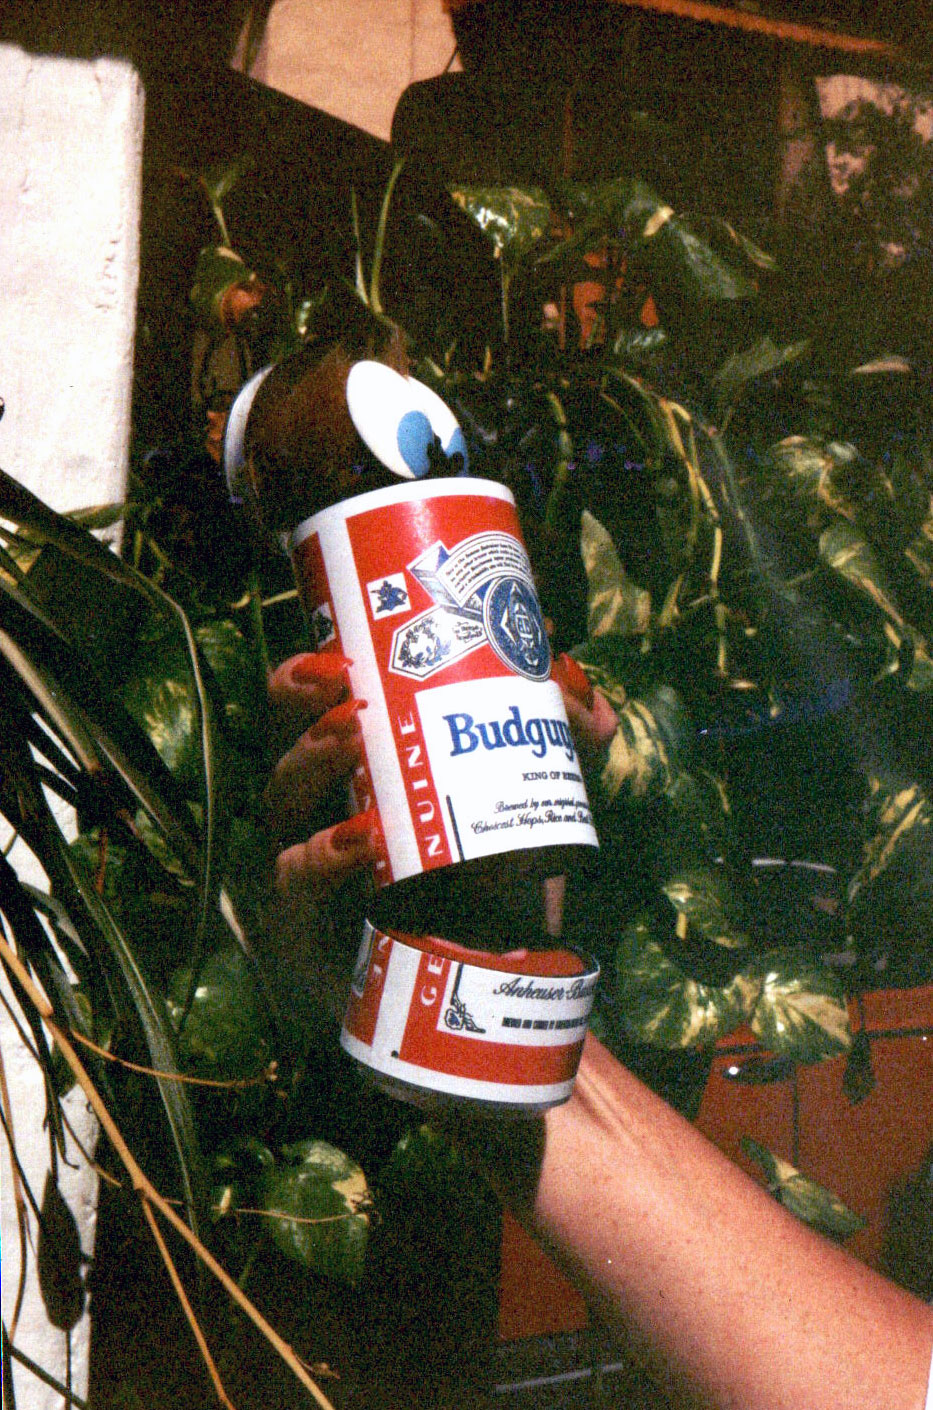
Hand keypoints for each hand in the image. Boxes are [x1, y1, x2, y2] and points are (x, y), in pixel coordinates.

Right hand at [263, 649, 618, 906]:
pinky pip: (295, 884)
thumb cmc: (494, 893)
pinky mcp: (303, 929)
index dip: (315, 668)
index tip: (350, 641)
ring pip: (281, 800)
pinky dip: (324, 854)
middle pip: (282, 736)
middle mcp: (321, 811)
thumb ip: (563, 746)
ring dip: (310, 758)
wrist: (492, 996)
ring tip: (351, 732)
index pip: (313, 706)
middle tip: (342, 676)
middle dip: (297, 695)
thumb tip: (570, 679)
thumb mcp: (539, 805)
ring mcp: (305, 868)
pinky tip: (362, 837)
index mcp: (360, 773)